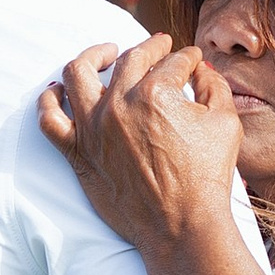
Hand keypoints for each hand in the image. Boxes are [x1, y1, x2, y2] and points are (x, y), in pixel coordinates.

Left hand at [39, 36, 241, 261]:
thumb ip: (214, 87)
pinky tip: (58, 91)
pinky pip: (49, 120)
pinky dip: (49, 101)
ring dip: (93, 56)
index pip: (172, 62)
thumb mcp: (225, 124)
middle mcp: (118, 105)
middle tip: (159, 47)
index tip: (190, 59)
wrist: (181, 227)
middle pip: (129, 60)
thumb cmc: (207, 178)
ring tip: (106, 54)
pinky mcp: (78, 154)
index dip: (186, 58)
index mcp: (155, 94)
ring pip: (78, 74)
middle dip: (150, 48)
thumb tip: (201, 69)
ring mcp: (93, 129)